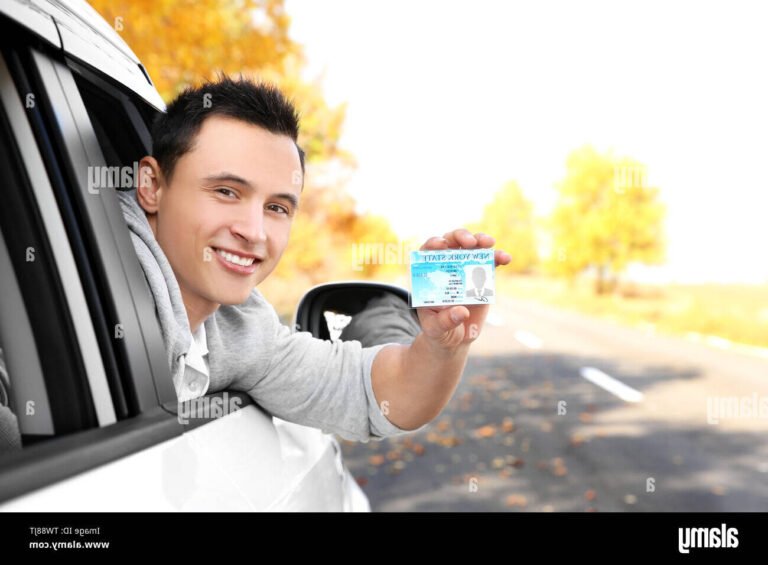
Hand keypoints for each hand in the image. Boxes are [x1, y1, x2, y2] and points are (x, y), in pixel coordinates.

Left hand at [416, 229, 510, 348]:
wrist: (456, 337)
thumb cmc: (439, 331)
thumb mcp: (436, 329)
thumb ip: (445, 321)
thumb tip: (462, 312)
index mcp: (428, 276)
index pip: (426, 253)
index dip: (433, 244)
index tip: (441, 244)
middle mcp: (445, 267)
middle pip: (450, 242)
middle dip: (459, 237)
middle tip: (470, 242)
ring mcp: (464, 269)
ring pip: (471, 247)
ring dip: (480, 240)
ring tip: (489, 243)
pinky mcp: (480, 276)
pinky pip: (489, 262)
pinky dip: (497, 257)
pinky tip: (505, 258)